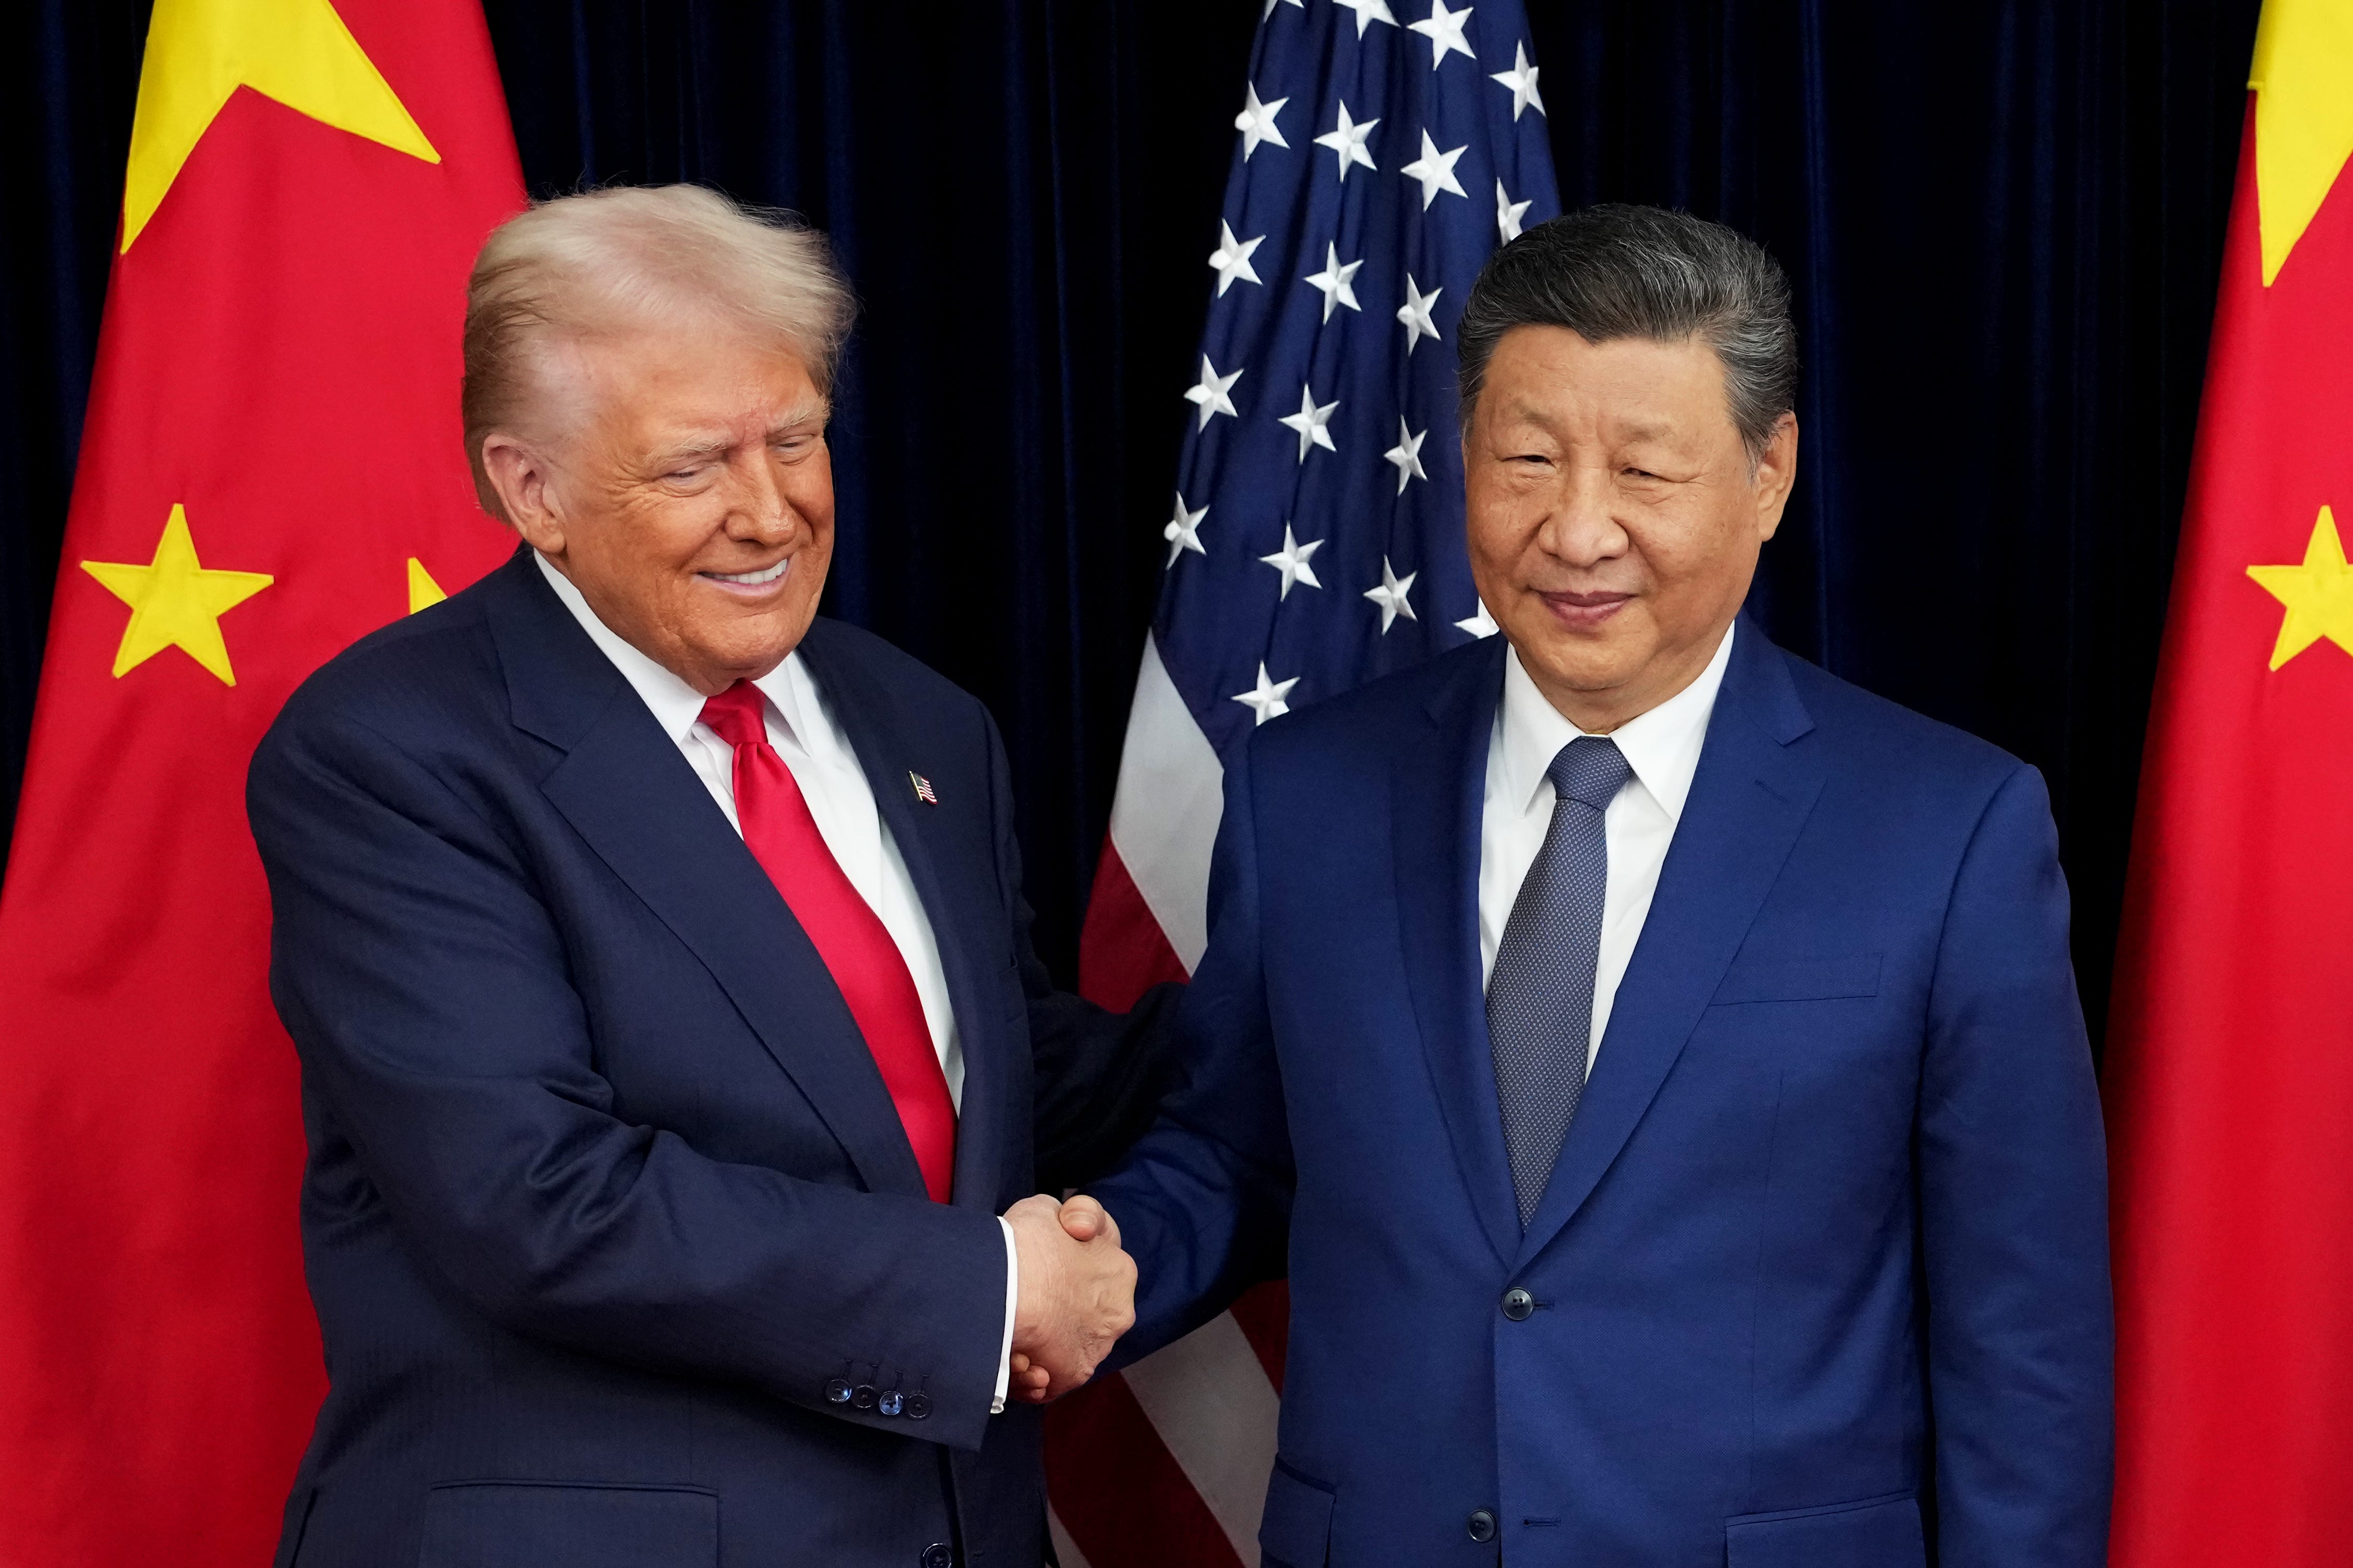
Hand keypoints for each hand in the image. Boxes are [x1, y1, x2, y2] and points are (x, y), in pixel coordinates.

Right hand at [1004, 1193, 1133, 1402]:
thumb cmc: (1025, 1243)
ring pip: (1066, 1346)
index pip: (1098, 1268)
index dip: (1068, 1264)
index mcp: (1120, 1271)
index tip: (1042, 1263)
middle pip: (1083, 1311)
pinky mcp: (1071, 1376)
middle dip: (1056, 1310)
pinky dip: (1031, 1372)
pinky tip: (1012, 1358)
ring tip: (1011, 1335)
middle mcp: (1118, 1313)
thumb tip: (1078, 1229)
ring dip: (1041, 1343)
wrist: (1005, 1290)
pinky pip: (1051, 1377)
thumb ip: (1070, 1218)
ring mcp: (1096, 1348)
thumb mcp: (1048, 1208)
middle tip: (1021, 1305)